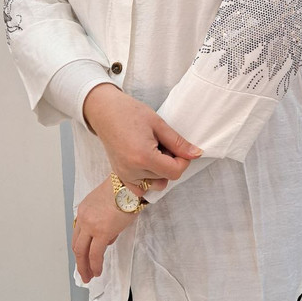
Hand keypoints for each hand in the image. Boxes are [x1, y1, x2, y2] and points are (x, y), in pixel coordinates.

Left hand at [72, 176, 136, 283]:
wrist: (129, 184)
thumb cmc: (124, 190)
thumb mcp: (109, 204)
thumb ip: (105, 221)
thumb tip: (108, 238)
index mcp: (84, 209)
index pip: (79, 233)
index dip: (81, 247)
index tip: (84, 256)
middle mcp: (83, 218)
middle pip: (77, 244)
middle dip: (79, 261)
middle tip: (83, 272)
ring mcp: (90, 226)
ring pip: (82, 252)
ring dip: (85, 266)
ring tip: (89, 276)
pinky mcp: (101, 232)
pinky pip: (95, 254)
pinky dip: (94, 265)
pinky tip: (97, 271)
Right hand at [82, 83, 203, 196]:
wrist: (105, 112)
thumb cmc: (130, 113)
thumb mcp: (159, 124)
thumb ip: (178, 143)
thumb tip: (196, 154)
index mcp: (143, 157)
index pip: (175, 172)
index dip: (183, 160)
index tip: (178, 148)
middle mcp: (132, 171)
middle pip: (166, 178)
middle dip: (170, 164)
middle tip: (162, 145)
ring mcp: (125, 175)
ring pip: (155, 184)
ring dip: (160, 172)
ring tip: (153, 152)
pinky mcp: (120, 176)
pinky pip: (141, 188)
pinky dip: (148, 179)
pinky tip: (146, 162)